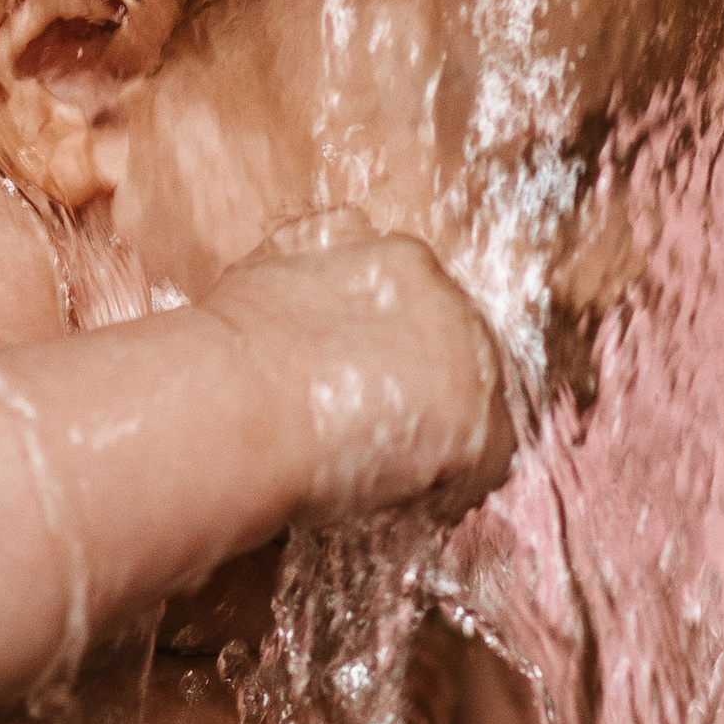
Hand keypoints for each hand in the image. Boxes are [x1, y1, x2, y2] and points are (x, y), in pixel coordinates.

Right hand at [205, 215, 512, 527]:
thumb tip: (351, 227)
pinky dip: (453, 488)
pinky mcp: (475, 431)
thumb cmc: (237, 345)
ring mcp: (471, 369)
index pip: (427, 311)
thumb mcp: (277, 262)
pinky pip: (487, 467)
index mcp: (405, 262)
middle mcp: (452, 305)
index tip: (368, 387)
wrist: (236, 403)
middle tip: (377, 435)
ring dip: (441, 440)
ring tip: (386, 471)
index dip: (400, 357)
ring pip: (478, 411)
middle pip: (461, 358)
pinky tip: (407, 497)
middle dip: (427, 396)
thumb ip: (323, 248)